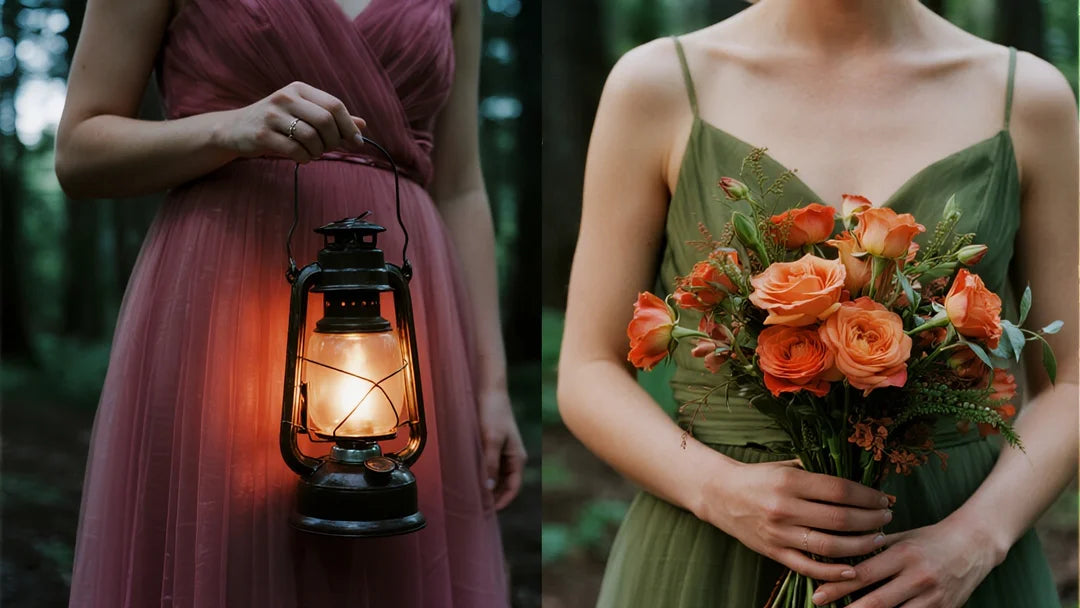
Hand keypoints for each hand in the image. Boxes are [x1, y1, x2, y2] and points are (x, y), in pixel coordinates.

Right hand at [213, 81, 366, 163]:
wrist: (235, 129)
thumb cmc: (277, 122)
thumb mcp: (303, 113)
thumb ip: (331, 118)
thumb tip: (362, 125)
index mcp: (299, 89)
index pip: (334, 105)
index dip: (349, 126)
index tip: (356, 142)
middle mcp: (285, 97)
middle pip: (325, 121)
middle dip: (334, 140)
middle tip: (330, 149)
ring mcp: (271, 115)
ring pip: (311, 137)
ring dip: (318, 151)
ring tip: (313, 152)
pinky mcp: (261, 134)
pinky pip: (295, 150)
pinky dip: (304, 158)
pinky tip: (301, 157)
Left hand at [478, 387, 526, 509]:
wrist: (490, 391)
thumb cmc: (493, 412)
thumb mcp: (491, 439)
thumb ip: (490, 463)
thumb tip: (488, 487)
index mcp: (517, 458)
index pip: (513, 488)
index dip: (502, 502)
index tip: (488, 512)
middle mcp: (513, 458)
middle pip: (505, 485)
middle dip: (494, 498)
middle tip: (477, 510)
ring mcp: (504, 452)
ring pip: (497, 477)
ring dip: (488, 488)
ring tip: (473, 499)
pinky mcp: (494, 446)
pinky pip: (490, 467)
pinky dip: (483, 476)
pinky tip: (471, 480)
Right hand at [695, 459, 894, 581]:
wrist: (720, 494)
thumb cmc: (758, 477)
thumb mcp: (786, 466)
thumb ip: (818, 472)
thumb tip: (861, 482)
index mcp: (789, 481)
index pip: (840, 491)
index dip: (868, 497)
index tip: (883, 499)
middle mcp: (784, 508)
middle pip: (840, 519)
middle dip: (871, 520)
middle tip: (886, 518)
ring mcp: (779, 533)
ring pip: (830, 546)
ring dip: (860, 545)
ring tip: (877, 539)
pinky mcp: (773, 552)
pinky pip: (808, 567)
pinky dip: (833, 572)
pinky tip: (853, 568)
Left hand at [811, 516, 1006, 606]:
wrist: (976, 544)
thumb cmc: (931, 538)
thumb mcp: (902, 536)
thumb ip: (874, 546)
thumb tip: (840, 554)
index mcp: (904, 554)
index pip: (864, 573)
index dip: (838, 586)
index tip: (817, 594)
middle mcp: (918, 577)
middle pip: (876, 601)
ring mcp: (933, 597)